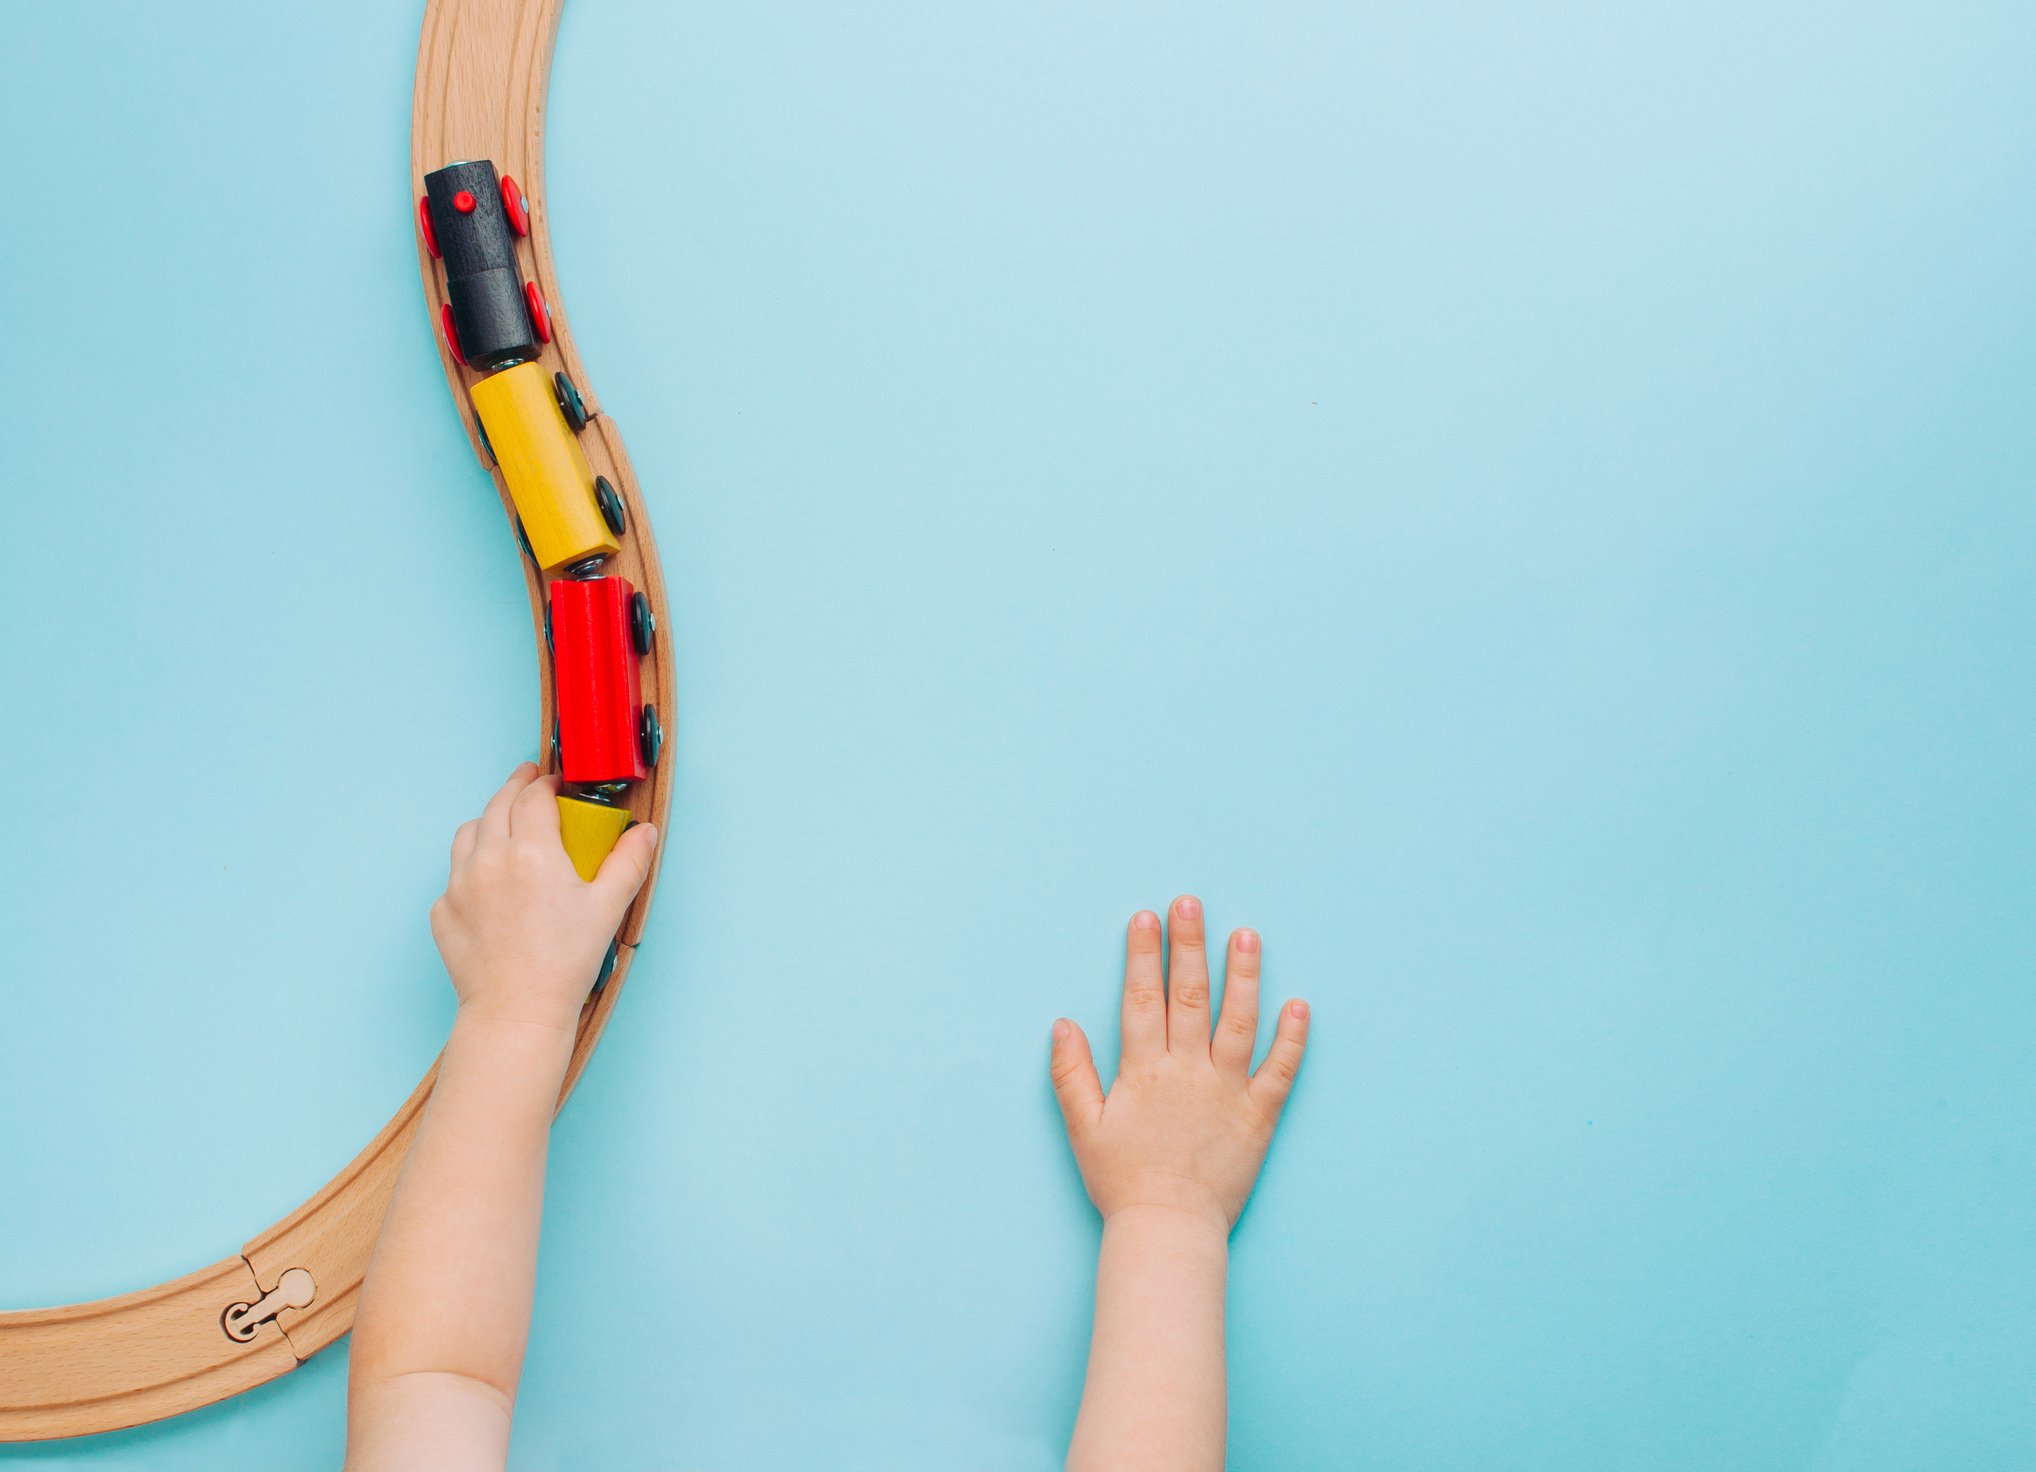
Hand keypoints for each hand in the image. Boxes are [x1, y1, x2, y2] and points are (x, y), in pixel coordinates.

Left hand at [429, 763, 657, 1032]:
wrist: (516, 1012)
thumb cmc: (563, 964)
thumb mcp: (607, 909)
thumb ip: (628, 863)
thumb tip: (644, 832)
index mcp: (531, 853)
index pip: (534, 797)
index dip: (545, 782)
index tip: (555, 781)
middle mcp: (489, 860)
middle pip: (497, 805)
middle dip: (515, 787)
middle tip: (528, 781)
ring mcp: (459, 885)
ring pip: (467, 833)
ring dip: (488, 820)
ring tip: (504, 824)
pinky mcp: (443, 912)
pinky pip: (453, 875)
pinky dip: (471, 866)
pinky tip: (489, 881)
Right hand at [1050, 896, 1309, 1231]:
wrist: (1168, 1230)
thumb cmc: (1122, 1181)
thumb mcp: (1084, 1128)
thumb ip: (1072, 1074)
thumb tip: (1063, 1024)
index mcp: (1145, 1070)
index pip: (1143, 999)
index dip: (1144, 955)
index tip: (1147, 918)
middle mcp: (1189, 1071)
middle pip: (1190, 996)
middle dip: (1190, 945)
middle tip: (1192, 902)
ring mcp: (1228, 1090)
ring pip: (1238, 1021)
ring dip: (1244, 975)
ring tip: (1247, 935)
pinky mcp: (1259, 1115)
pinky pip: (1280, 1071)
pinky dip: (1292, 1038)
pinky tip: (1299, 1005)